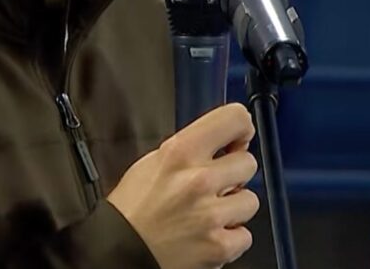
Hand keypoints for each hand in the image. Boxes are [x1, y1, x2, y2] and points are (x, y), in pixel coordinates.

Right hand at [108, 103, 259, 268]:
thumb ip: (191, 148)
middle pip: (248, 162)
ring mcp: (211, 214)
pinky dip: (230, 239)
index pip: (235, 119)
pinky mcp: (218, 246)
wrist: (118, 251)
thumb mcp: (154, 161)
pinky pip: (245, 236)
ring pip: (251, 200)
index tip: (238, 138)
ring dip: (234, 208)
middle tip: (215, 185)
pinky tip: (209, 235)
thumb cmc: (132, 208)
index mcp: (180, 152)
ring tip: (209, 213)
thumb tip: (227, 143)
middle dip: (234, 174)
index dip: (241, 128)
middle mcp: (199, 179)